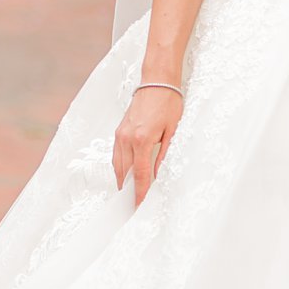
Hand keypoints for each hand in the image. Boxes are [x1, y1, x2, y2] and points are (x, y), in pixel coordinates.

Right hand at [112, 83, 181, 205]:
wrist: (156, 81)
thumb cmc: (168, 103)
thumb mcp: (172, 131)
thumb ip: (164, 155)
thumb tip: (158, 174)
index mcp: (142, 139)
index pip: (139, 173)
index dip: (139, 192)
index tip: (139, 205)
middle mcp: (127, 138)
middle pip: (124, 172)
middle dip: (127, 191)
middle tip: (130, 206)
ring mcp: (120, 134)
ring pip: (117, 165)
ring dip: (121, 181)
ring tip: (126, 195)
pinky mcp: (119, 130)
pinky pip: (116, 155)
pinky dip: (119, 167)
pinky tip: (124, 175)